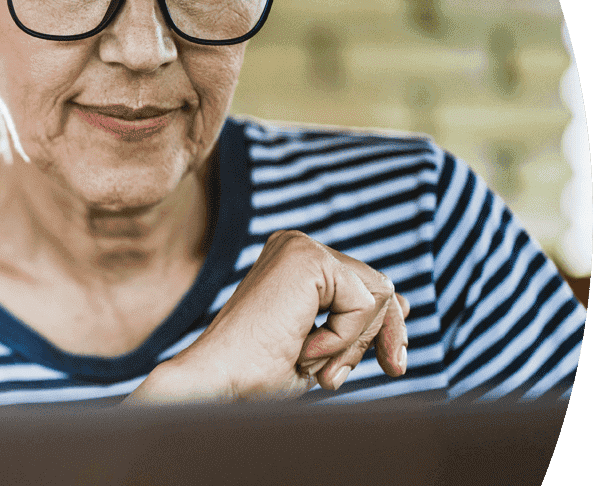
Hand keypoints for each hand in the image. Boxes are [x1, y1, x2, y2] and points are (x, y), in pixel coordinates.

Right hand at [127, 231, 408, 403]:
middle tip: (337, 378)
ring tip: (312, 364)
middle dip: (375, 338)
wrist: (221, 380)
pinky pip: (365, 303)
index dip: (379, 330)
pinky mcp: (308, 257)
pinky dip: (344, 338)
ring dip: (352, 344)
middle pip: (378, 286)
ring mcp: (301, 246)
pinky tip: (304, 348)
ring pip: (379, 295)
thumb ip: (357, 320)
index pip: (366, 286)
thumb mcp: (322, 344)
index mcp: (295, 261)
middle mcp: (297, 244)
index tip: (389, 366)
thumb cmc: (258, 373)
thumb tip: (403, 302)